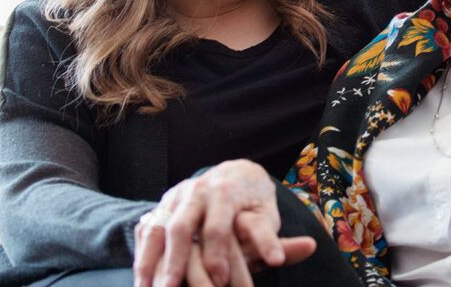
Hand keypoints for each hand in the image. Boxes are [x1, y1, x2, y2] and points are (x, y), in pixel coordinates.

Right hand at [133, 159, 316, 286]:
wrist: (232, 175)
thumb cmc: (252, 203)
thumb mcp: (267, 217)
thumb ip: (279, 236)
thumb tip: (310, 248)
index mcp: (225, 190)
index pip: (218, 225)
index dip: (219, 255)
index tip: (221, 283)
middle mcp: (196, 191)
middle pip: (180, 226)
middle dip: (175, 262)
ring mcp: (173, 198)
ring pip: (155, 229)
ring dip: (150, 263)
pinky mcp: (159, 207)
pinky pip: (143, 232)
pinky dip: (141, 257)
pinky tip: (140, 282)